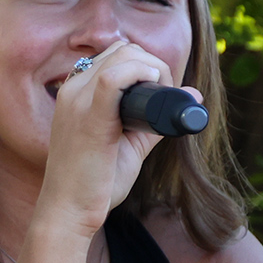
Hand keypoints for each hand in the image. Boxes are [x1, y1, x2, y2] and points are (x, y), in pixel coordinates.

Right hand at [38, 40, 187, 233]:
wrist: (68, 211)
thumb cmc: (94, 183)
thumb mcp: (129, 145)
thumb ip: (156, 121)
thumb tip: (193, 95)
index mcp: (75, 94)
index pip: (114, 55)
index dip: (145, 64)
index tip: (162, 90)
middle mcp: (72, 90)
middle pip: (122, 51)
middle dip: (153, 64)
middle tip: (166, 95)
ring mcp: (76, 101)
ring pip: (122, 56)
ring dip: (153, 68)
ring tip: (162, 97)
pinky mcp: (87, 117)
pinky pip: (114, 77)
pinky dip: (141, 74)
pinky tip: (154, 91)